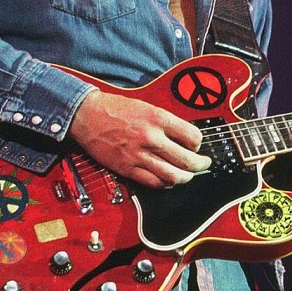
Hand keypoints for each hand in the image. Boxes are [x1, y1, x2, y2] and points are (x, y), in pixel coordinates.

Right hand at [68, 89, 210, 187]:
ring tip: (189, 175)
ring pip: (172, 175)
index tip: (197, 144)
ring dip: (185, 178)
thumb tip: (184, 137)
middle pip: (186, 159)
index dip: (198, 143)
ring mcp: (139, 155)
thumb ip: (165, 122)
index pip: (192, 136)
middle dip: (200, 164)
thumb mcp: (147, 106)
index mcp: (158, 118)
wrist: (87, 115)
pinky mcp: (127, 168)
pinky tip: (168, 180)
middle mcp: (151, 137)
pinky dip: (165, 184)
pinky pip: (153, 182)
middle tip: (204, 164)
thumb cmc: (116, 108)